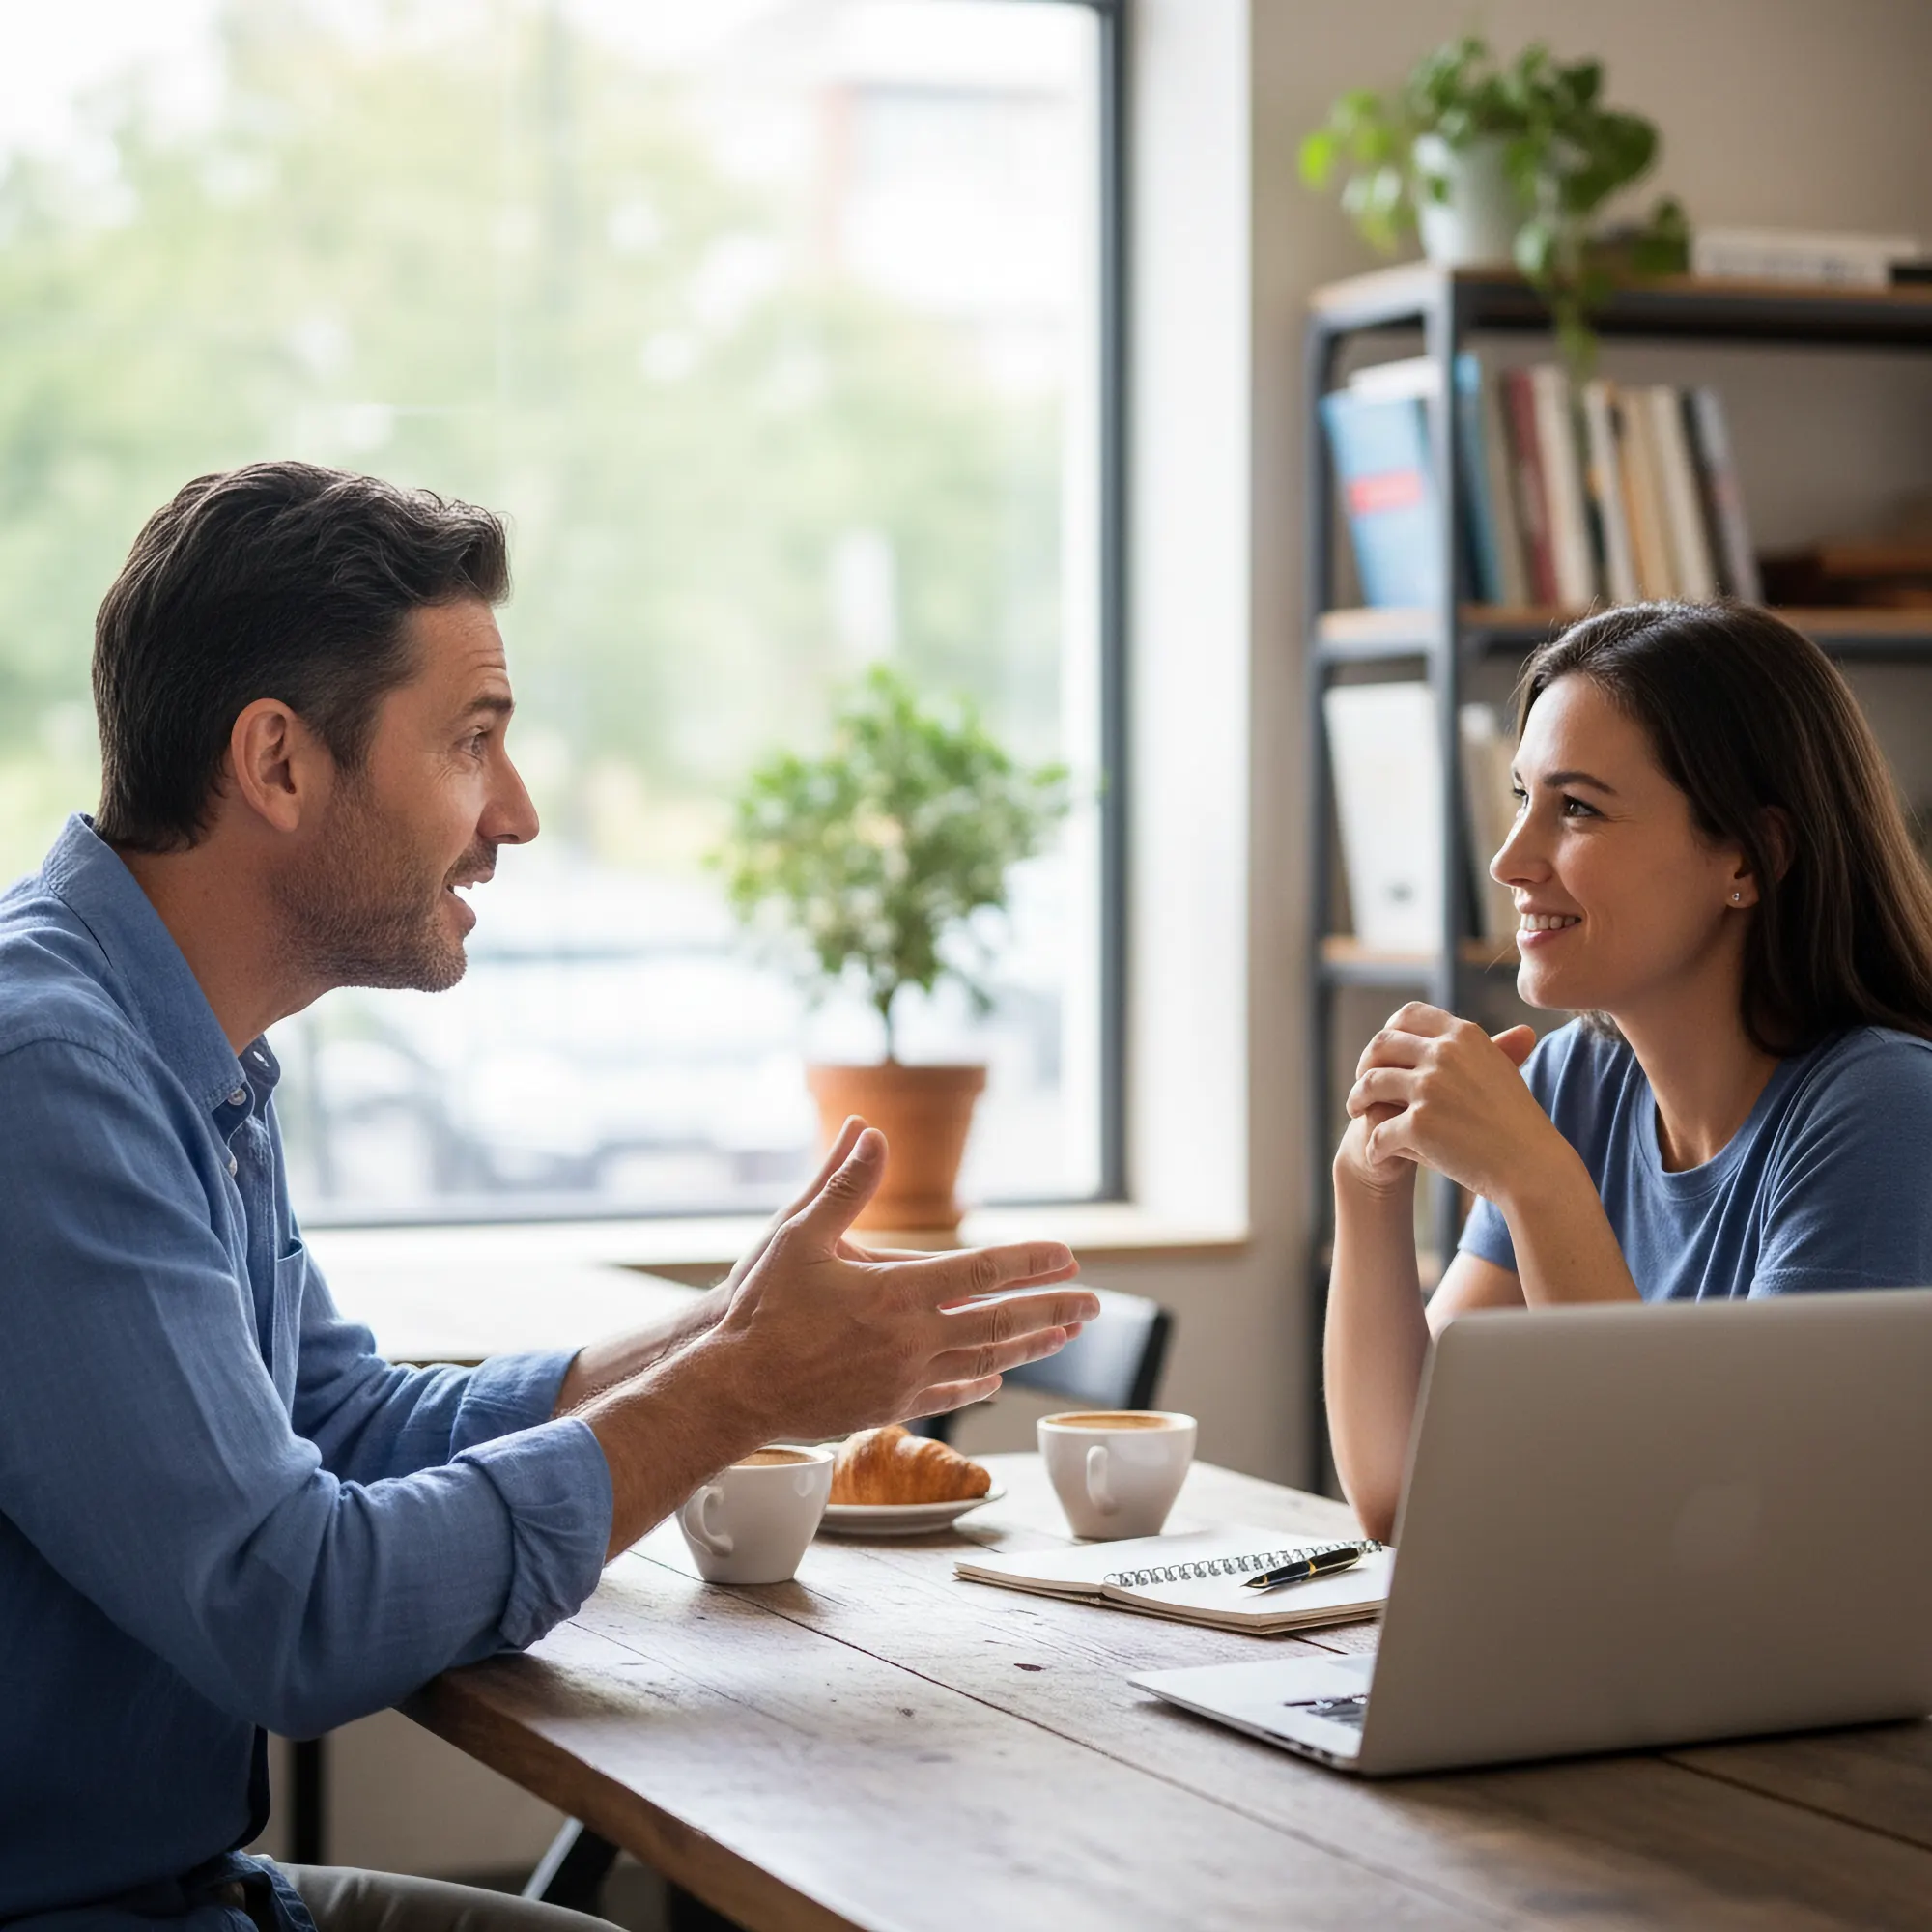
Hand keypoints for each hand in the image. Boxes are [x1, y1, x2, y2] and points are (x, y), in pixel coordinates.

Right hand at [709, 1126, 1097, 1440]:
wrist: (731, 1389)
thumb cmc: (760, 1309)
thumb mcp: (797, 1235)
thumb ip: (843, 1184)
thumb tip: (872, 1131)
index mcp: (896, 1293)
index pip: (982, 1272)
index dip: (1029, 1261)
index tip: (1069, 1256)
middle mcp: (911, 1340)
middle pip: (1001, 1323)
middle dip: (1053, 1309)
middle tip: (1096, 1304)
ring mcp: (903, 1380)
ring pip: (985, 1362)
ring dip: (1030, 1347)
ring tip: (1065, 1336)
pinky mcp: (887, 1407)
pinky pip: (949, 1395)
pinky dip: (981, 1382)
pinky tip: (997, 1376)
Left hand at [1344, 1003, 1547, 1203]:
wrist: (1532, 1166)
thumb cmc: (1518, 1125)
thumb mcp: (1497, 1070)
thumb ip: (1464, 1053)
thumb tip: (1434, 1040)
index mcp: (1464, 1036)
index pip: (1410, 1015)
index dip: (1389, 1031)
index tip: (1381, 1053)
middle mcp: (1444, 1054)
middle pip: (1382, 1044)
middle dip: (1365, 1063)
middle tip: (1362, 1084)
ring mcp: (1429, 1087)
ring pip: (1370, 1084)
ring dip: (1356, 1099)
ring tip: (1356, 1112)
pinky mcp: (1418, 1124)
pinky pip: (1378, 1132)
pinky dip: (1374, 1146)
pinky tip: (1376, 1154)